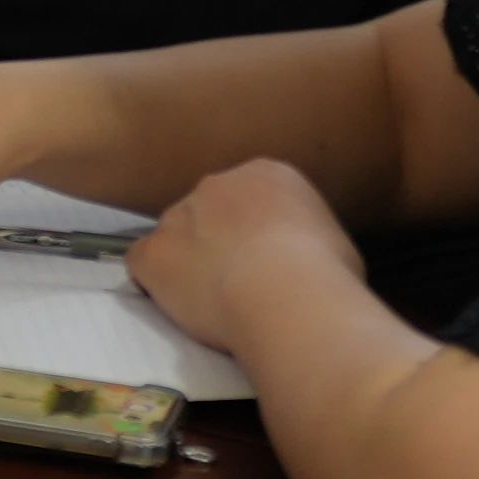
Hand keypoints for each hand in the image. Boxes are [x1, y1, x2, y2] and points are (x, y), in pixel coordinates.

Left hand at [127, 153, 367, 366]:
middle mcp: (216, 184)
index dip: (259, 230)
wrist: (285, 295)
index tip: (270, 258)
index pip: (255, 194)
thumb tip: (303, 256)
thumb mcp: (335, 241)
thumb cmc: (326, 272)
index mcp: (268, 174)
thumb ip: (307, 235)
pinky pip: (143, 264)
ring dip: (189, 261)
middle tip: (244, 280)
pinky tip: (180, 304)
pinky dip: (156, 282)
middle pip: (211, 210)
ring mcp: (178, 215)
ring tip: (216, 301)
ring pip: (176, 236)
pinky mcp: (152, 252)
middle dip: (222, 240)